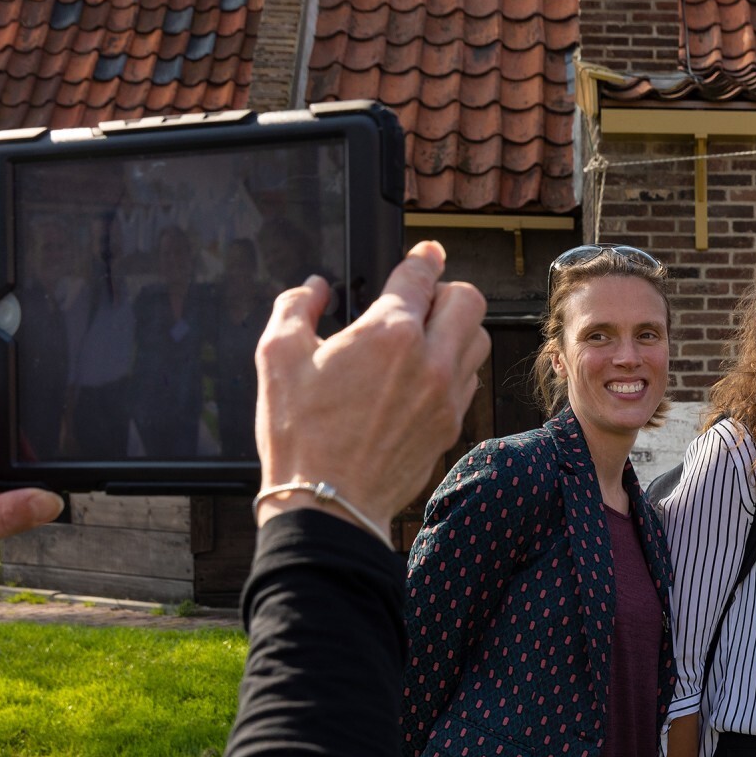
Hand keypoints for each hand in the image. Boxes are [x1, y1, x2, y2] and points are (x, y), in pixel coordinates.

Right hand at [255, 241, 487, 538]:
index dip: (423, 257)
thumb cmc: (300, 435)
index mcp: (389, 334)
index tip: (426, 253)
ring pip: (477, 340)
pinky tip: (422, 377)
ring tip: (423, 339)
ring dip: (456, 330)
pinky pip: (468, 381)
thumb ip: (297, 307)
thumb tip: (315, 288)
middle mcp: (430, 360)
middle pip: (469, 300)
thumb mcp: (277, 356)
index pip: (421, 276)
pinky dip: (453, 368)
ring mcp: (447, 396)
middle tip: (421, 300)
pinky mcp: (451, 426)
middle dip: (447, 290)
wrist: (329, 503)